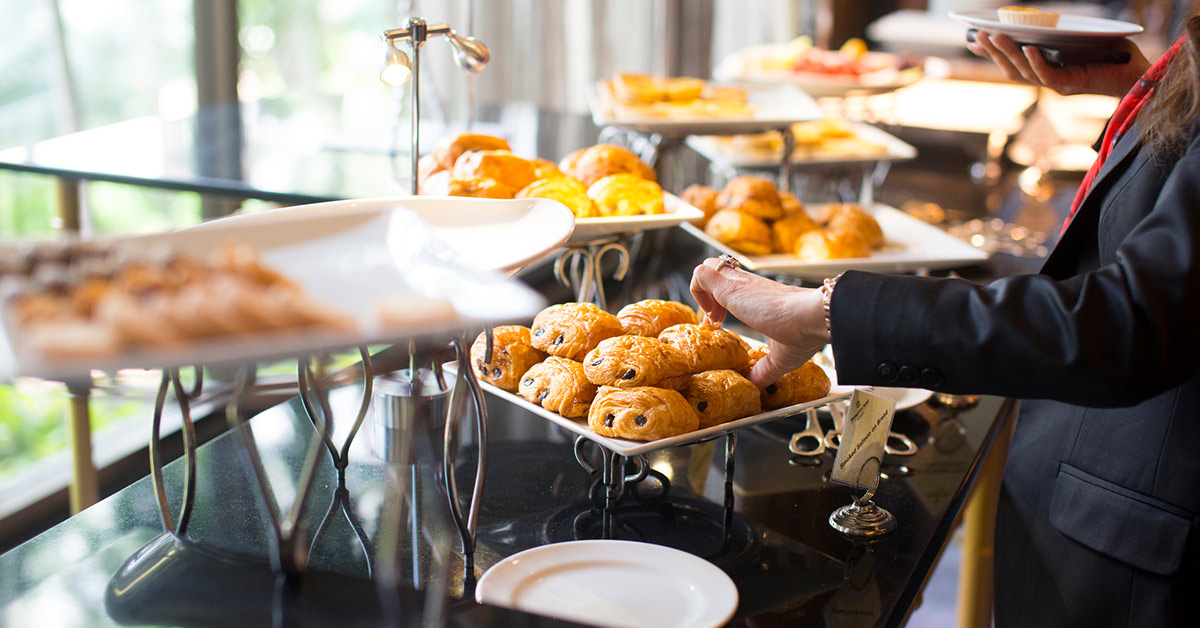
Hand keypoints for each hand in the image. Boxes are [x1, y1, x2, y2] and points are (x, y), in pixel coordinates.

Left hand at [689, 257, 828, 387]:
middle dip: (708, 294)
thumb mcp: (779, 357)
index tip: (721, 325)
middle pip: (716, 269)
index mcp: (757, 294)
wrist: (812, 318)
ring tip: (715, 319)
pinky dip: (698, 292)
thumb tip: (755, 388)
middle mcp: (746, 283)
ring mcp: (738, 282)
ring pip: (707, 267)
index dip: (718, 302)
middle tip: (717, 321)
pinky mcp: (730, 286)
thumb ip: (764, 371)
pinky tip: (713, 317)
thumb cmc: (804, 332)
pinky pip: (701, 273)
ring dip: (702, 293)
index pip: (730, 283)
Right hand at [968, 31, 1147, 97]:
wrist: (1139, 75)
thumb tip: (1041, 21)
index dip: (992, 54)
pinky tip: (1029, 48)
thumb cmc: (1114, 56)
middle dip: (993, 52)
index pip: (1013, 64)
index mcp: (1048, 70)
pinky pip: (1048, 75)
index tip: (973, 41)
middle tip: (977, 35)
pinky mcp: (1071, 84)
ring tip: (995, 36)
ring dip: (1008, 55)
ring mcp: (1058, 84)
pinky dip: (1036, 62)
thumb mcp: (1082, 40)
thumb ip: (1062, 35)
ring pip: (1023, 73)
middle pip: (1011, 70)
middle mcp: (1048, 80)